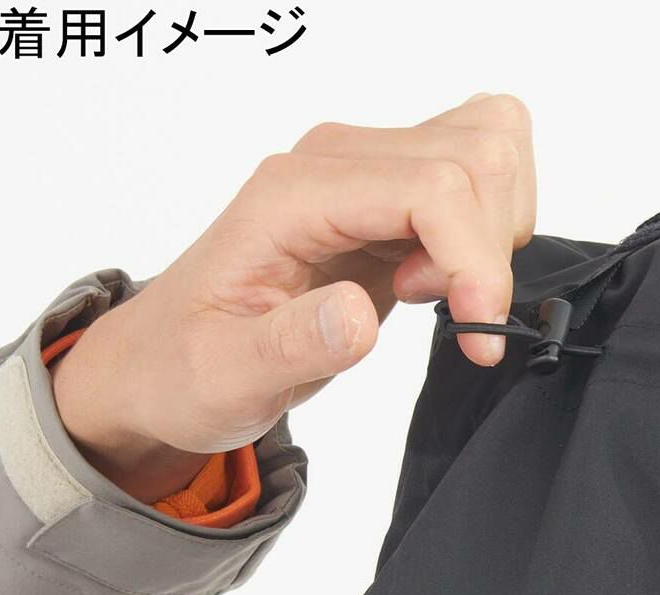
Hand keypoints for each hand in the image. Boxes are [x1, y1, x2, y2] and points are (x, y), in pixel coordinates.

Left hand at [49, 92, 535, 502]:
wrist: (164, 363)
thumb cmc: (188, 366)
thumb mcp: (225, 376)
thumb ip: (292, 345)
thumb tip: (357, 317)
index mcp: (295, 195)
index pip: (432, 186)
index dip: (475, 259)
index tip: (480, 333)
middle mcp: (336, 165)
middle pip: (476, 158)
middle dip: (490, 250)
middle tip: (449, 315)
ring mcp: (367, 176)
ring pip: (488, 153)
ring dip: (495, 235)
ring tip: (437, 296)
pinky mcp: (391, 200)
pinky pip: (477, 178)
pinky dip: (489, 231)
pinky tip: (442, 282)